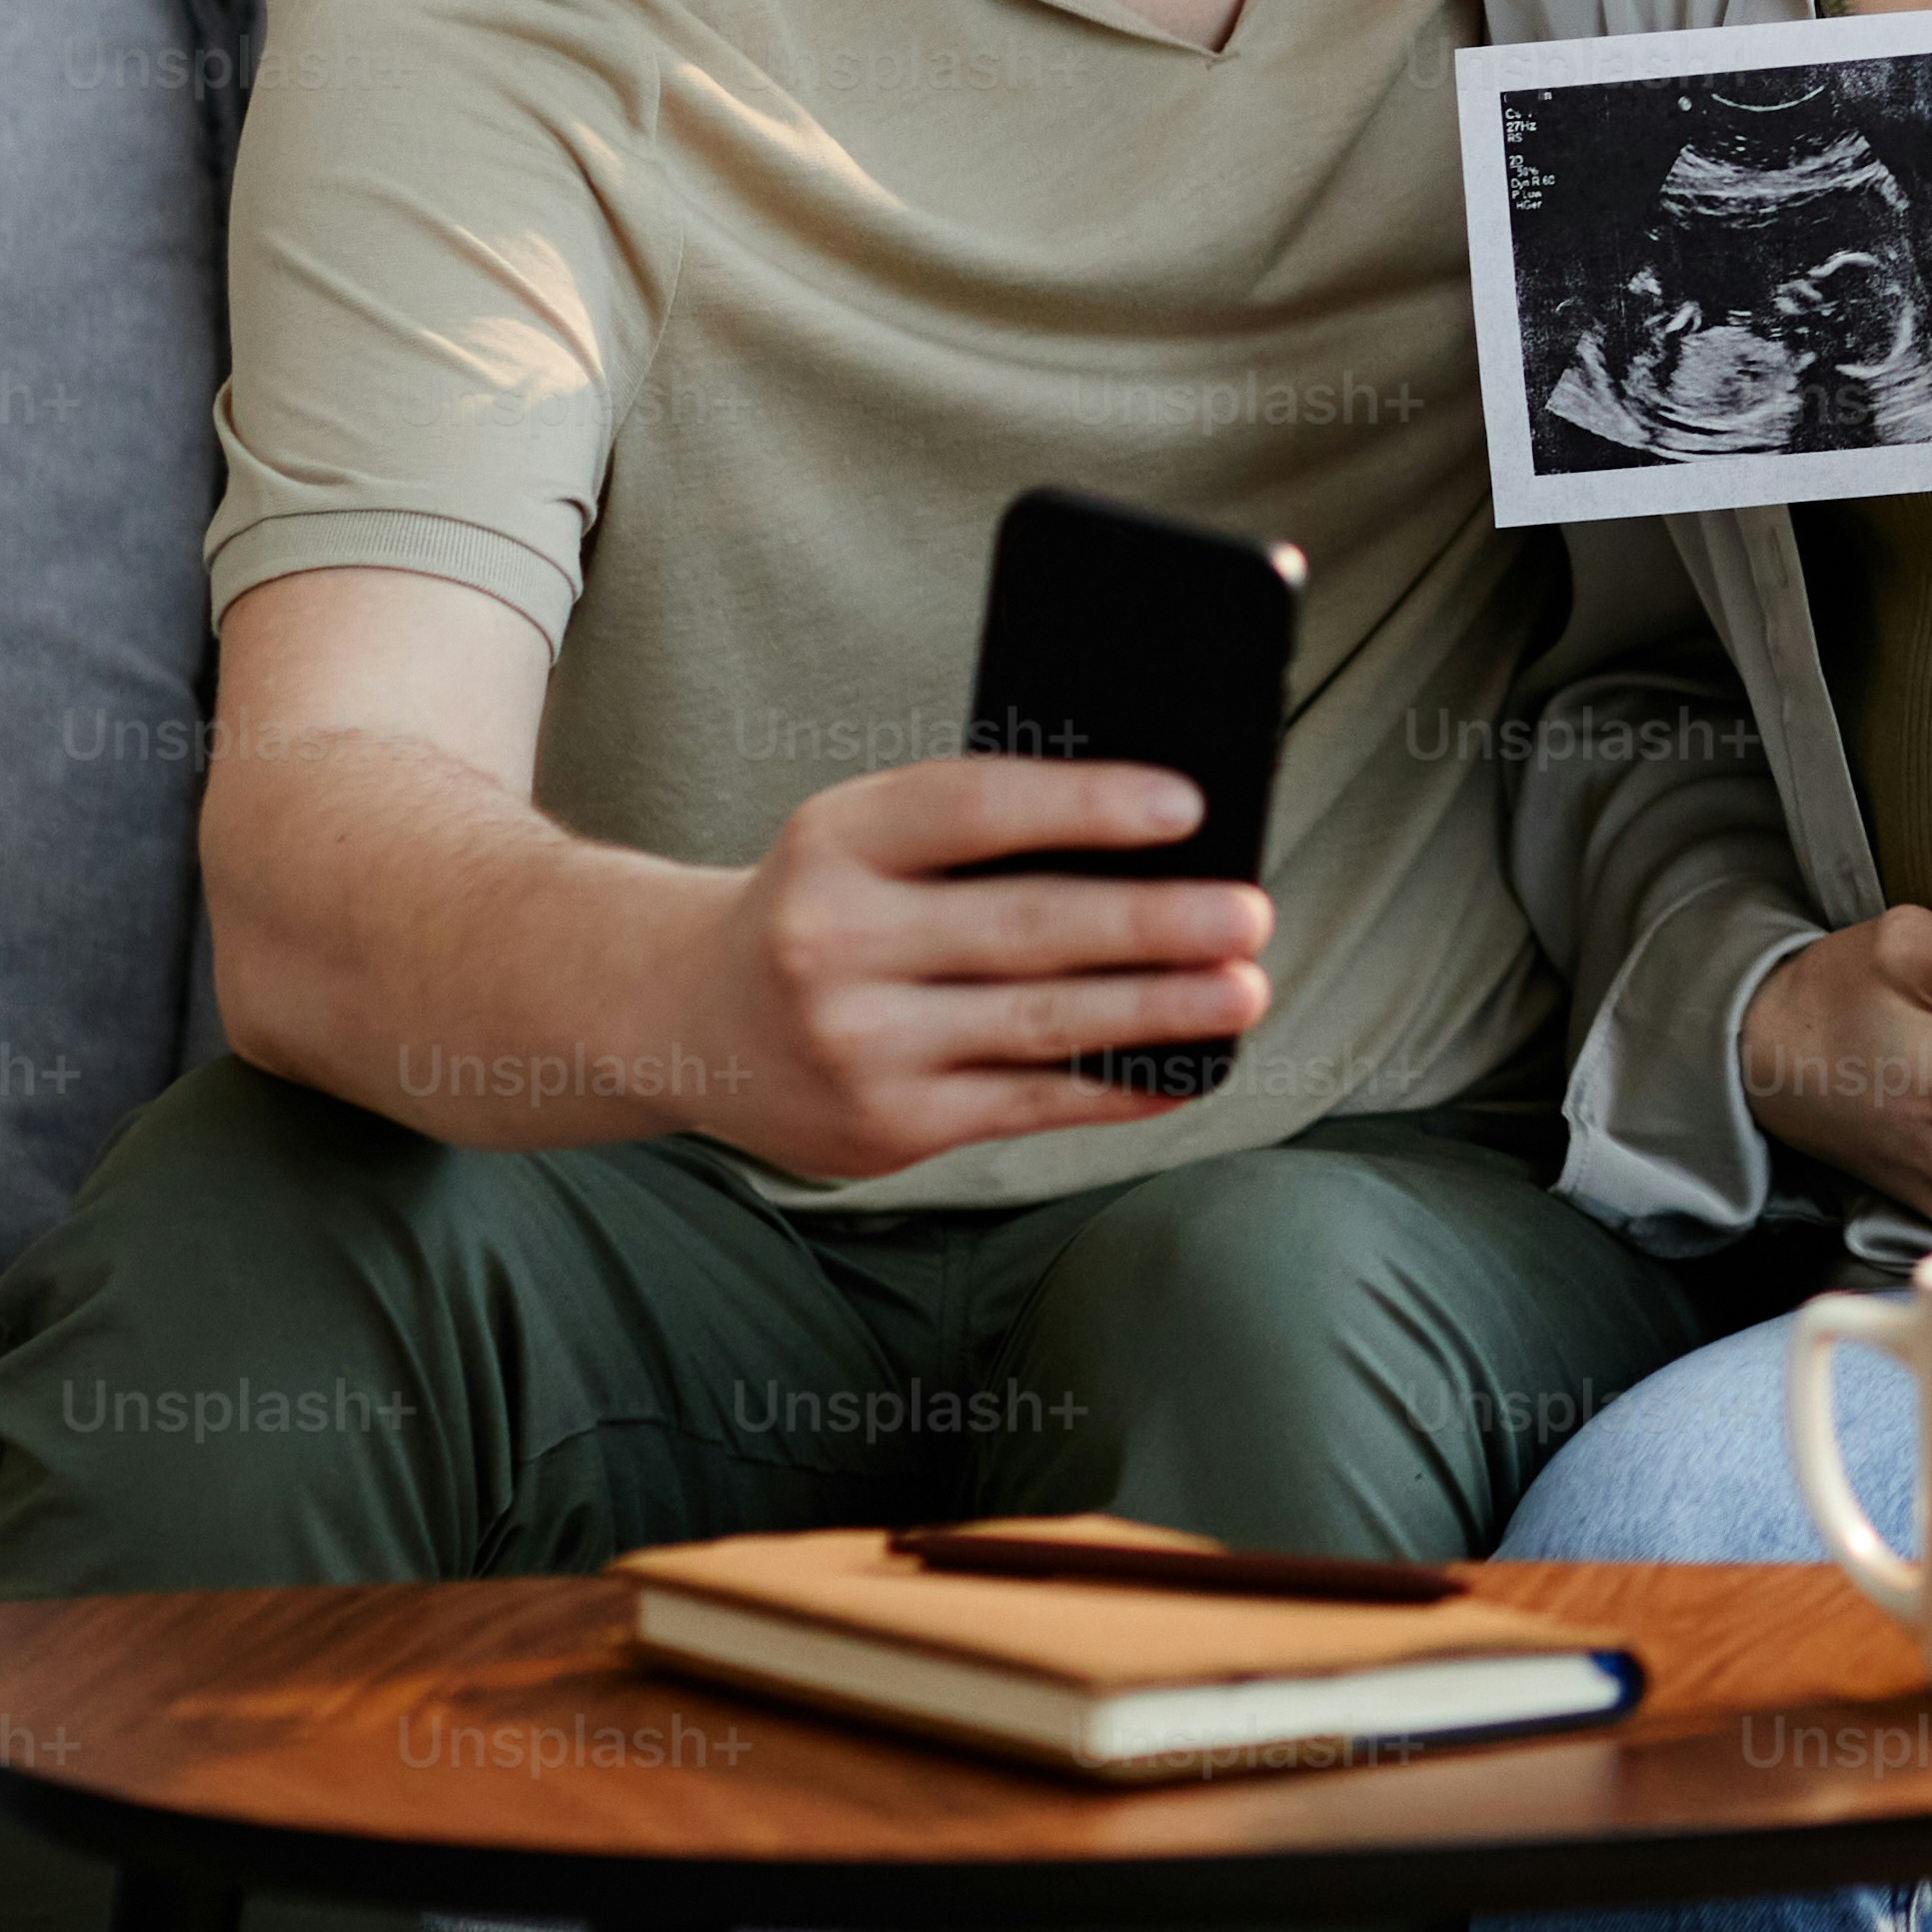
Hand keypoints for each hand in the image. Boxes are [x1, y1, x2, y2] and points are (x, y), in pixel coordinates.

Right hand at [679, 756, 1275, 1183]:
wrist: (681, 1018)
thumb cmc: (821, 905)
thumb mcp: (862, 839)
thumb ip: (978, 832)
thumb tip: (1158, 846)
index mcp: (836, 842)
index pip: (974, 807)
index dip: (1084, 804)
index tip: (1187, 804)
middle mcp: (834, 944)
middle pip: (1024, 928)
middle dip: (1152, 924)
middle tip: (1250, 912)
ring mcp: (858, 1046)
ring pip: (1038, 1025)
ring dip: (1157, 1010)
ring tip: (1244, 991)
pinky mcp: (886, 1127)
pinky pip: (1027, 1105)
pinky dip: (1116, 1086)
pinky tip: (1183, 1068)